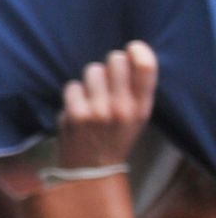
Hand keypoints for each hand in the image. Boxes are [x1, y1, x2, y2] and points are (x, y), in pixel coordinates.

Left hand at [57, 42, 158, 168]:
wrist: (92, 168)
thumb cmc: (115, 135)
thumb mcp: (137, 116)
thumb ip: (137, 89)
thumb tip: (129, 52)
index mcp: (141, 107)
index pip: (145, 68)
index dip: (138, 51)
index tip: (132, 48)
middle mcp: (122, 108)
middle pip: (115, 60)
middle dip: (110, 65)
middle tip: (108, 79)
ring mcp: (97, 111)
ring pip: (92, 70)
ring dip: (91, 80)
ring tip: (93, 97)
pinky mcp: (75, 114)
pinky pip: (73, 86)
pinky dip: (74, 94)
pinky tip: (78, 108)